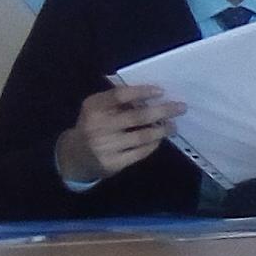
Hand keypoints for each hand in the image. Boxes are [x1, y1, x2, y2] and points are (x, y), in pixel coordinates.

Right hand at [56, 83, 183, 182]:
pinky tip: (158, 139)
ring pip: (142, 136)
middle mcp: (97, 126)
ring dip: (162, 130)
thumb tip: (153, 95)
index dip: (142, 92)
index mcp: (93, 107)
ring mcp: (104, 147)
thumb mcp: (97, 108)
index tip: (161, 91)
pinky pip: (140, 152)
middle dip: (163, 111)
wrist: (75, 156)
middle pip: (137, 117)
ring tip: (172, 126)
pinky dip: (153, 144)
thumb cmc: (93, 125)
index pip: (120, 95)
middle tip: (181, 108)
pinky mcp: (112, 163)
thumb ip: (118, 101)